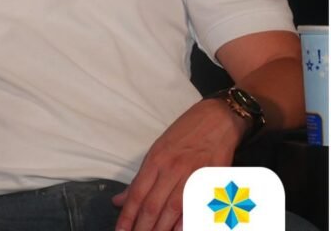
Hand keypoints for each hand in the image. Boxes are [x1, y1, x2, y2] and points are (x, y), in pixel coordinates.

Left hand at [112, 98, 245, 230]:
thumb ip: (140, 179)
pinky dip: (189, 221)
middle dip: (143, 227)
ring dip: (163, 228)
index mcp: (156, 160)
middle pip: (154, 205)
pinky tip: (179, 230)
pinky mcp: (214, 180)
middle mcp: (174, 168)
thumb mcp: (157, 150)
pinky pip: (199, 206)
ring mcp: (195, 175)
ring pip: (175, 209)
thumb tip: (119, 201)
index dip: (128, 216)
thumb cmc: (185, 134)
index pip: (137, 194)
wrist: (218, 118)